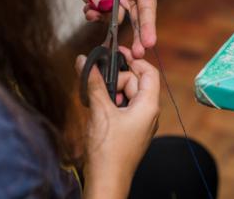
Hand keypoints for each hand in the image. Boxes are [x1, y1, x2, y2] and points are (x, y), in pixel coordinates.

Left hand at [61, 0, 156, 57]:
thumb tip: (102, 4)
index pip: (148, 6)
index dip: (148, 25)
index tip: (149, 42)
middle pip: (137, 21)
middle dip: (136, 37)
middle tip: (136, 53)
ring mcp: (115, 1)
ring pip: (114, 20)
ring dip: (104, 19)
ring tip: (92, 12)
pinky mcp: (99, 4)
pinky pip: (98, 17)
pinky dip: (92, 15)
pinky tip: (88, 9)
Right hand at [75, 47, 159, 198]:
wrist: (107, 181)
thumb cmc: (108, 150)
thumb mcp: (100, 111)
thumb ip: (93, 83)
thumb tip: (84, 61)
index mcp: (149, 105)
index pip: (149, 72)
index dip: (134, 60)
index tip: (117, 52)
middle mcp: (148, 113)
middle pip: (135, 82)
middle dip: (116, 80)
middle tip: (97, 84)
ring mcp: (140, 122)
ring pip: (127, 95)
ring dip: (111, 93)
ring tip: (96, 102)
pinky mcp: (131, 130)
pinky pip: (123, 108)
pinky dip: (111, 104)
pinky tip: (98, 111)